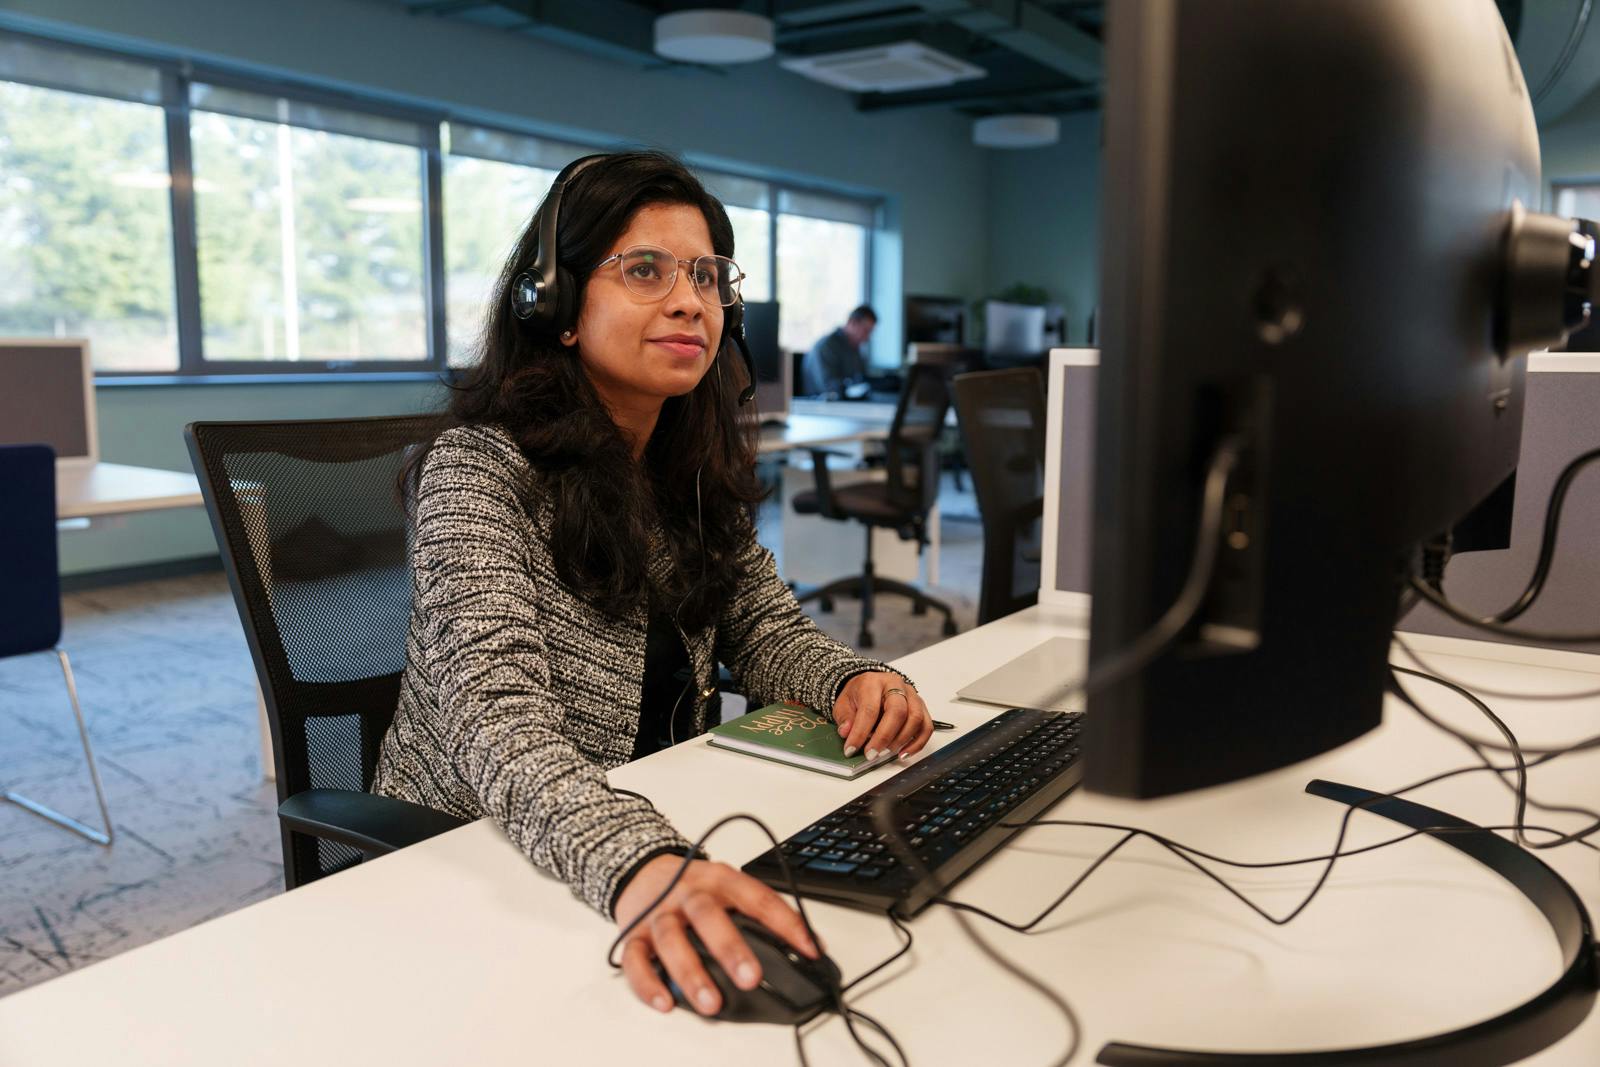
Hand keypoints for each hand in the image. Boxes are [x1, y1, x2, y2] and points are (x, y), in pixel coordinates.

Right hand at [615, 855, 819, 1015]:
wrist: (643, 871)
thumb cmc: (694, 886)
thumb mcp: (727, 887)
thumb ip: (758, 913)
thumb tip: (805, 947)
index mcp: (720, 879)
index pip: (757, 897)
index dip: (785, 922)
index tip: (809, 949)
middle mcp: (689, 893)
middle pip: (707, 915)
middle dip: (730, 948)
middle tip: (750, 977)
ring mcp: (660, 914)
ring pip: (672, 939)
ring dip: (691, 973)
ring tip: (710, 1003)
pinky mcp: (634, 934)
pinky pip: (635, 959)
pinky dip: (647, 983)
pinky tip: (666, 1002)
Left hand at [833, 671, 932, 761]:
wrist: (871, 685)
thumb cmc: (859, 694)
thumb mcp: (843, 703)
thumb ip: (845, 717)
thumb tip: (847, 732)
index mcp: (873, 682)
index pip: (870, 709)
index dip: (860, 732)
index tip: (851, 749)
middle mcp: (896, 685)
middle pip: (898, 711)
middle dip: (884, 737)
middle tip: (871, 753)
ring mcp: (911, 695)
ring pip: (915, 718)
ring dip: (901, 740)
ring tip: (885, 753)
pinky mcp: (921, 707)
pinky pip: (926, 726)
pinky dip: (917, 743)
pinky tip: (903, 753)